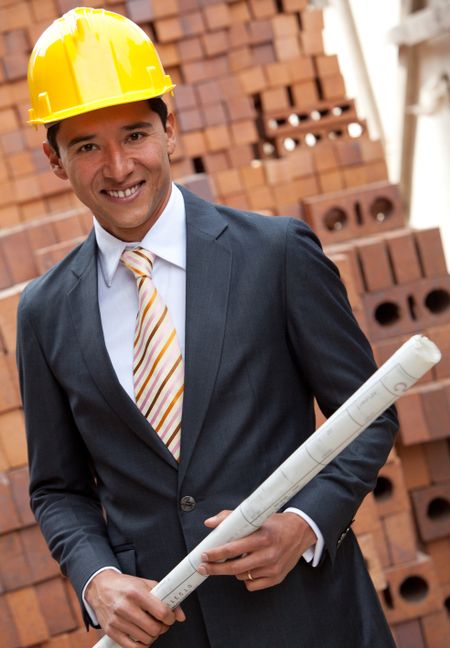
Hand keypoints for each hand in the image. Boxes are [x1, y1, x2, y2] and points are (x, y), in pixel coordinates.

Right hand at [85, 570, 184, 646]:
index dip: (170, 617)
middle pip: (154, 628)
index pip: (161, 612)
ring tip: (151, 628)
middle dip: (162, 628)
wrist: (100, 587)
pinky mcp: (111, 631)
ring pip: (145, 639)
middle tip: (162, 623)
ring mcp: (117, 621)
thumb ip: (164, 597)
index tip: (170, 617)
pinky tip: (143, 637)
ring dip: (153, 636)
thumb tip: (180, 615)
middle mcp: (126, 607)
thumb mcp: (145, 584)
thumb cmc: (124, 585)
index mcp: (136, 592)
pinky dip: (142, 646)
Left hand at [197, 511, 316, 590]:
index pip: (233, 548)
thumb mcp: (255, 517)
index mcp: (262, 537)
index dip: (216, 553)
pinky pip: (252, 584)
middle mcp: (268, 554)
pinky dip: (246, 578)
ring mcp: (273, 568)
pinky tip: (249, 567)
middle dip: (215, 568)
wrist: (301, 532)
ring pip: (241, 576)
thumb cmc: (275, 524)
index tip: (204, 554)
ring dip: (233, 569)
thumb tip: (210, 523)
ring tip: (237, 559)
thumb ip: (231, 518)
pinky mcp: (277, 578)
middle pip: (234, 567)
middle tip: (204, 567)